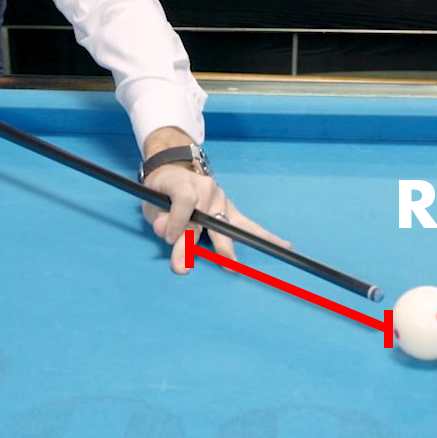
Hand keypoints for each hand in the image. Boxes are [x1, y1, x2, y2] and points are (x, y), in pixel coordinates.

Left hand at [139, 126, 288, 274]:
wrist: (176, 170)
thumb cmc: (162, 191)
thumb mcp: (151, 203)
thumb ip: (159, 219)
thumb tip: (169, 235)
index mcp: (185, 183)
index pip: (185, 200)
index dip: (177, 220)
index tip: (168, 238)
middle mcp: (207, 189)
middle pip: (204, 220)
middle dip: (191, 245)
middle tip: (182, 267)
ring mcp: (222, 200)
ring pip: (227, 226)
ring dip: (226, 247)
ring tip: (232, 264)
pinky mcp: (232, 210)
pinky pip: (250, 225)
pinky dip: (266, 236)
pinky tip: (285, 244)